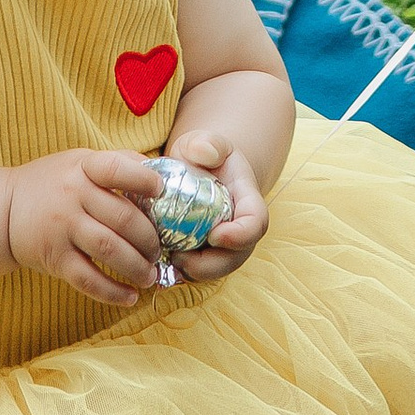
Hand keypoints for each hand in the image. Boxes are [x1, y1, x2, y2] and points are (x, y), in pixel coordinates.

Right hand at [7, 149, 166, 307]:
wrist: (4, 209)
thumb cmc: (55, 183)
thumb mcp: (81, 162)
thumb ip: (119, 164)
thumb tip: (162, 174)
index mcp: (83, 168)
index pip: (116, 169)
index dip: (143, 180)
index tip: (162, 192)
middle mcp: (73, 196)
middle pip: (123, 218)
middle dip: (150, 239)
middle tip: (160, 251)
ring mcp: (62, 228)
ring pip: (110, 250)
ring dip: (137, 267)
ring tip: (150, 275)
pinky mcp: (54, 258)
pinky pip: (88, 279)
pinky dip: (112, 292)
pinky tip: (129, 297)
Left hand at [160, 126, 266, 281]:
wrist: (197, 171)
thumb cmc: (203, 155)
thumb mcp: (205, 141)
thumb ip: (207, 143)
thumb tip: (204, 156)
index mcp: (247, 201)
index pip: (256, 223)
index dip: (240, 236)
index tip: (215, 235)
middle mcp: (240, 229)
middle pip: (236, 258)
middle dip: (211, 265)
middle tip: (180, 258)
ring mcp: (223, 247)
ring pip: (214, 270)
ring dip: (192, 272)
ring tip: (166, 260)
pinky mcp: (203, 256)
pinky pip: (194, 272)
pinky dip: (178, 272)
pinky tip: (158, 260)